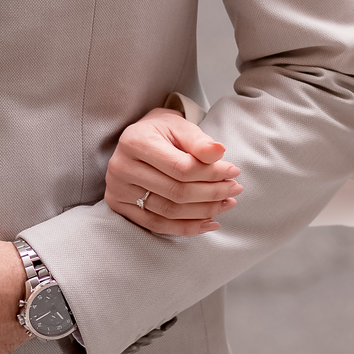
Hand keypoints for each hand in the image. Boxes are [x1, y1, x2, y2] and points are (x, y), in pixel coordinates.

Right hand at [105, 108, 240, 236]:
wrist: (137, 139)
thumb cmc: (161, 131)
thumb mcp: (179, 126)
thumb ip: (198, 141)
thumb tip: (219, 152)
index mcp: (135, 142)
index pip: (181, 167)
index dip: (211, 173)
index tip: (234, 171)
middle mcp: (121, 167)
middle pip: (176, 191)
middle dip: (212, 193)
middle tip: (235, 189)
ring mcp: (118, 190)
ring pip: (169, 211)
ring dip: (203, 211)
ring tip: (226, 203)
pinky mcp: (120, 207)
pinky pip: (157, 225)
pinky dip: (186, 227)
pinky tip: (209, 222)